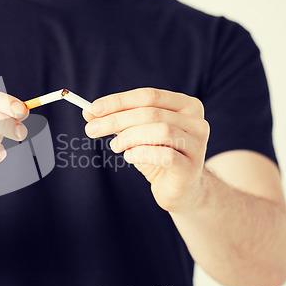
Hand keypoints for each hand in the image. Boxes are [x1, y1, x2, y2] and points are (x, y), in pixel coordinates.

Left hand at [83, 88, 209, 212]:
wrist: (181, 189)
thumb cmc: (158, 155)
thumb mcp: (136, 134)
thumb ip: (116, 121)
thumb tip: (88, 112)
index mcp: (185, 105)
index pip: (149, 96)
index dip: (119, 101)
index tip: (93, 109)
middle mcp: (196, 121)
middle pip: (151, 113)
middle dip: (116, 120)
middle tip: (92, 130)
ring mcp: (197, 144)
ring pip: (160, 130)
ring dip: (129, 137)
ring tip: (114, 147)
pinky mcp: (192, 167)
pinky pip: (165, 155)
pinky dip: (141, 153)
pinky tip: (129, 157)